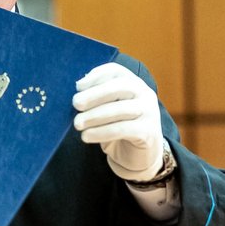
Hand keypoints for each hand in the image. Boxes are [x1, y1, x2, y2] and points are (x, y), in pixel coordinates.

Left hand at [73, 63, 164, 180]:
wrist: (138, 154)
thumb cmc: (117, 126)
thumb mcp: (107, 108)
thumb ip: (96, 97)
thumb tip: (76, 91)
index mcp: (133, 83)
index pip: (116, 71)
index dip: (96, 76)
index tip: (78, 86)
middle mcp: (144, 93)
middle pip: (120, 86)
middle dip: (94, 94)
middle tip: (76, 104)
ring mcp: (149, 112)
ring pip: (120, 109)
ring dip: (95, 115)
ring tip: (77, 123)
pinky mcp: (148, 132)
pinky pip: (123, 129)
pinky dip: (102, 132)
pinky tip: (86, 136)